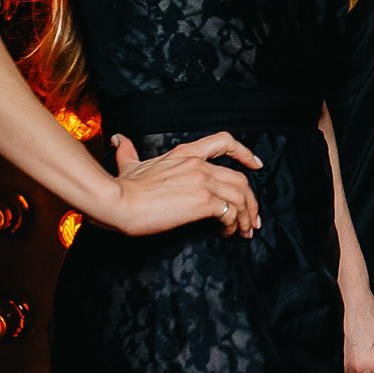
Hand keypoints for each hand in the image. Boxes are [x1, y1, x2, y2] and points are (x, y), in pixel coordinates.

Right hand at [99, 131, 261, 237]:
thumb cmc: (122, 188)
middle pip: (240, 180)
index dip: (244, 153)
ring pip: (241, 196)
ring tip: (244, 231)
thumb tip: (120, 140)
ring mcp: (203, 181)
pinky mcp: (203, 201)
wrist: (117, 202)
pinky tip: (227, 233)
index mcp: (185, 153)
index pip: (224, 142)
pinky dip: (234, 224)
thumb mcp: (129, 164)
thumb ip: (128, 151)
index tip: (256, 165)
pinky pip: (231, 212)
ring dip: (246, 216)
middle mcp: (198, 164)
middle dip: (251, 201)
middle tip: (251, 219)